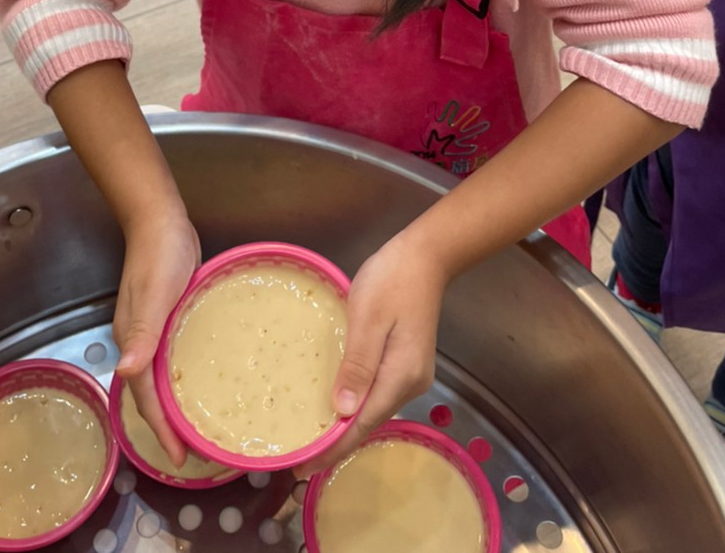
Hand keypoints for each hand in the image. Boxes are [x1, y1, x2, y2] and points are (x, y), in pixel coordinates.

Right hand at [113, 208, 200, 465]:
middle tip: (190, 452)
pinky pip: (171, 359)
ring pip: (160, 379)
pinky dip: (181, 378)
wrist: (161, 221)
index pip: (144, 396)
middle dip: (165, 426)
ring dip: (174, 405)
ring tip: (195, 427)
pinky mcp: (166, 319)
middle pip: (149, 394)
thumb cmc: (160, 255)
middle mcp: (138, 341)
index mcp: (132, 341)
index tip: (178, 457)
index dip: (160, 428)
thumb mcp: (154, 294)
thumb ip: (142, 332)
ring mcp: (151, 330)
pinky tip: (199, 381)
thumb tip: (127, 371)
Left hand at [303, 230, 448, 472]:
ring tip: (312, 437)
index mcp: (400, 376)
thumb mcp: (368, 318)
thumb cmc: (392, 281)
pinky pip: (376, 393)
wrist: (425, 257)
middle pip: (369, 422)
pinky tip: (336, 406)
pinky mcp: (405, 363)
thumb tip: (341, 412)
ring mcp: (410, 374)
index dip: (333, 448)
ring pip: (372, 409)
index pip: (362, 424)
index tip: (302, 467)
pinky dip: (355, 406)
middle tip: (299, 458)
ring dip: (344, 425)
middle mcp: (410, 384)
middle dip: (336, 443)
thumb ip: (357, 365)